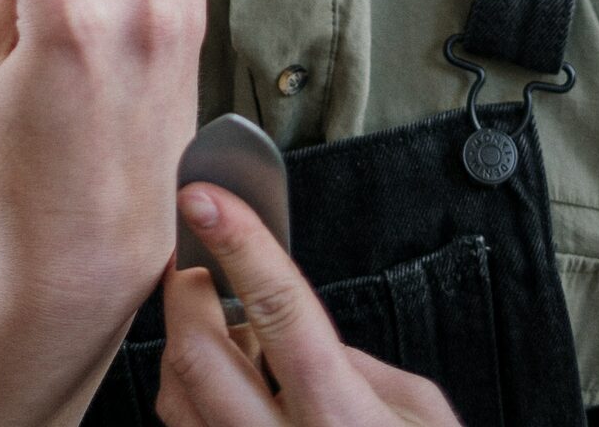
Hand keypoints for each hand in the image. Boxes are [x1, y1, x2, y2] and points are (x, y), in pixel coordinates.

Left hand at [157, 187, 461, 426]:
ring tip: (220, 337)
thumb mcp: (424, 418)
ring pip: (175, 402)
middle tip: (199, 269)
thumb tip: (296, 332)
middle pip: (200, 356)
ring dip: (182, 352)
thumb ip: (362, 366)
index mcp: (347, 421)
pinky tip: (224, 395)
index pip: (283, 311)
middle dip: (186, 295)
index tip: (205, 195)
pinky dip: (188, 406)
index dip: (241, 244)